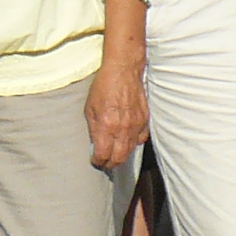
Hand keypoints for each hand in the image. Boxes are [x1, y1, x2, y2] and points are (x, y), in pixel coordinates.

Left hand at [85, 56, 148, 170]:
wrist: (123, 71)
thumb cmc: (104, 87)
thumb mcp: (90, 108)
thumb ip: (93, 129)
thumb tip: (95, 144)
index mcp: (106, 125)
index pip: (103, 155)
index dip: (98, 161)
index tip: (95, 161)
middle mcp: (122, 128)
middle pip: (119, 158)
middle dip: (110, 164)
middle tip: (105, 163)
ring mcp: (136, 124)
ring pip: (131, 150)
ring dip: (122, 155)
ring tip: (115, 153)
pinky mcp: (145, 119)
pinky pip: (141, 138)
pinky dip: (134, 143)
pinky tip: (128, 139)